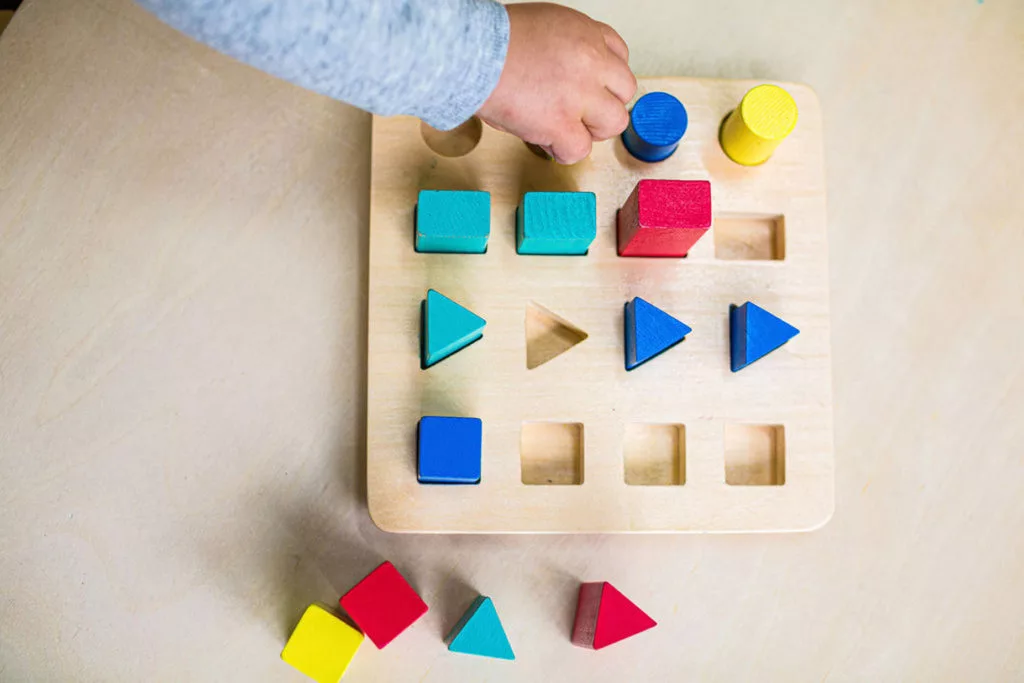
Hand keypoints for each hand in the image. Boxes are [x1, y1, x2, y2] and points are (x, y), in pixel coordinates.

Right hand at [477, 3, 636, 164]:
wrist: (471, 55)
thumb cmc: (491, 43)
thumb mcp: (542, 27)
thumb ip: (565, 49)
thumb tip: (567, 75)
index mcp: (585, 33)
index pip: (618, 56)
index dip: (605, 78)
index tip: (593, 88)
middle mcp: (590, 61)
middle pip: (624, 90)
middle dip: (603, 104)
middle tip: (579, 112)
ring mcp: (579, 94)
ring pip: (613, 122)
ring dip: (590, 129)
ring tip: (564, 128)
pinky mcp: (561, 124)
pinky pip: (579, 149)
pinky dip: (563, 150)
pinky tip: (546, 140)